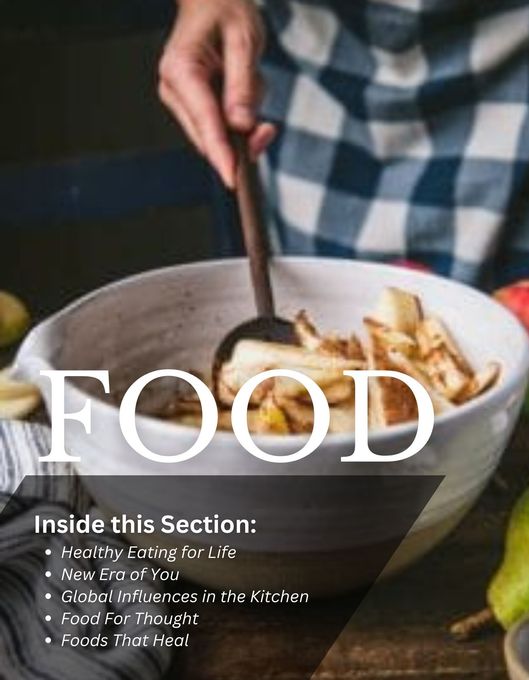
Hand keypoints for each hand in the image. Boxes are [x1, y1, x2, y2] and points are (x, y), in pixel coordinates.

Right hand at [158, 0, 275, 187]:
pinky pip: (221, 125)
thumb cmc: (226, 10)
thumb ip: (243, 85)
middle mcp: (174, 89)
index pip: (205, 121)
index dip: (221, 153)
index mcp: (181, 70)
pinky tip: (246, 87)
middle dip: (240, 141)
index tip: (232, 178)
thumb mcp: (244, 40)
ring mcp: (181, 100)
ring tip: (252, 80)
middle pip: (208, 136)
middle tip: (266, 130)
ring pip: (216, 134)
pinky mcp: (193, 106)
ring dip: (242, 121)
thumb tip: (242, 126)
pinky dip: (240, 116)